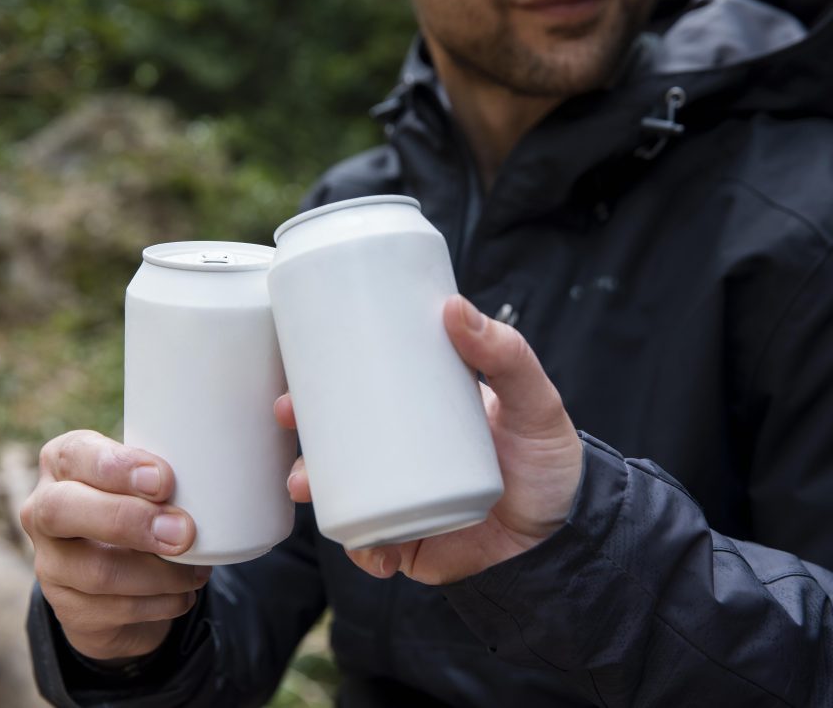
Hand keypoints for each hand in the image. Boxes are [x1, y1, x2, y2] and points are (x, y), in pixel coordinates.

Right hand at [20, 430, 209, 659]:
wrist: (120, 576)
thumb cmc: (143, 504)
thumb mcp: (147, 479)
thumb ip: (167, 475)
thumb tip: (216, 484)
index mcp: (63, 461)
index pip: (76, 455)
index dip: (118, 468)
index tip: (164, 481)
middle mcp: (43, 509)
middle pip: (63, 511)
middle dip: (128, 520)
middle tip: (183, 532)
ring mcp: (50, 563)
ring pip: (97, 571)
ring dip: (160, 574)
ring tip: (198, 571)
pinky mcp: (68, 608)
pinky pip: (116, 609)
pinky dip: (161, 602)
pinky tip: (184, 594)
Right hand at [276, 295, 582, 584]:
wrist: (568, 542)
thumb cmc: (550, 463)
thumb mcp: (533, 402)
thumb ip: (506, 354)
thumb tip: (453, 306)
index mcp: (422, 416)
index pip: (363, 393)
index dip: (321, 382)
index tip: (294, 363)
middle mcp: (403, 457)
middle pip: (337, 441)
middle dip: (299, 430)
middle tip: (286, 413)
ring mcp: (402, 501)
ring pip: (341, 491)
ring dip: (311, 486)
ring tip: (304, 482)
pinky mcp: (409, 544)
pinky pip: (370, 546)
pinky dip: (360, 549)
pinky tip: (360, 543)